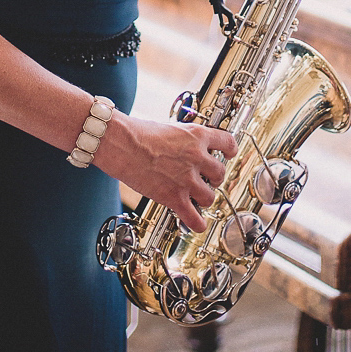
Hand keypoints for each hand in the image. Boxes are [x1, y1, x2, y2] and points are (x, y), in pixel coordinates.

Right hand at [98, 116, 237, 233]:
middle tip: (204, 178)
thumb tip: (186, 149)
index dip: (230, 150)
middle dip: (213, 178)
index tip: (228, 154)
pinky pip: (195, 219)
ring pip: (210, 197)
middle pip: (220, 173)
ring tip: (195, 196)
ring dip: (204, 198)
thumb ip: (183, 139)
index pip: (228, 142)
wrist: (121, 143)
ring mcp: (187, 179)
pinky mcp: (174, 197)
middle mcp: (197, 157)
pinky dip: (197, 223)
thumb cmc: (137, 133)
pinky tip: (195, 222)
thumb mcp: (169, 128)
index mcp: (196, 136)